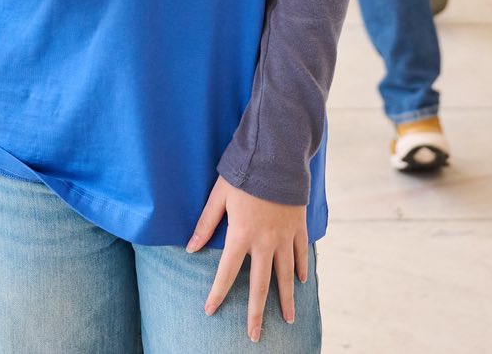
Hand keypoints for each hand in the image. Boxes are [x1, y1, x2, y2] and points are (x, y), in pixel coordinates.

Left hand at [187, 177, 308, 341]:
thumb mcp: (219, 196)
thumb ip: (205, 223)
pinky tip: (300, 283)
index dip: (218, 293)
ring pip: (285, 276)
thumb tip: (190, 248)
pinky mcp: (298, 227)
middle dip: (256, 312)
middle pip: (260, 285)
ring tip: (287, 320)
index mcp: (241, 235)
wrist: (278, 156)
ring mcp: (285, 236)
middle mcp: (265, 242)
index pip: (226, 272)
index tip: (211, 311)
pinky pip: (301, 254)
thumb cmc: (244, 173)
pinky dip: (300, 269)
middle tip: (254, 335)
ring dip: (286, 299)